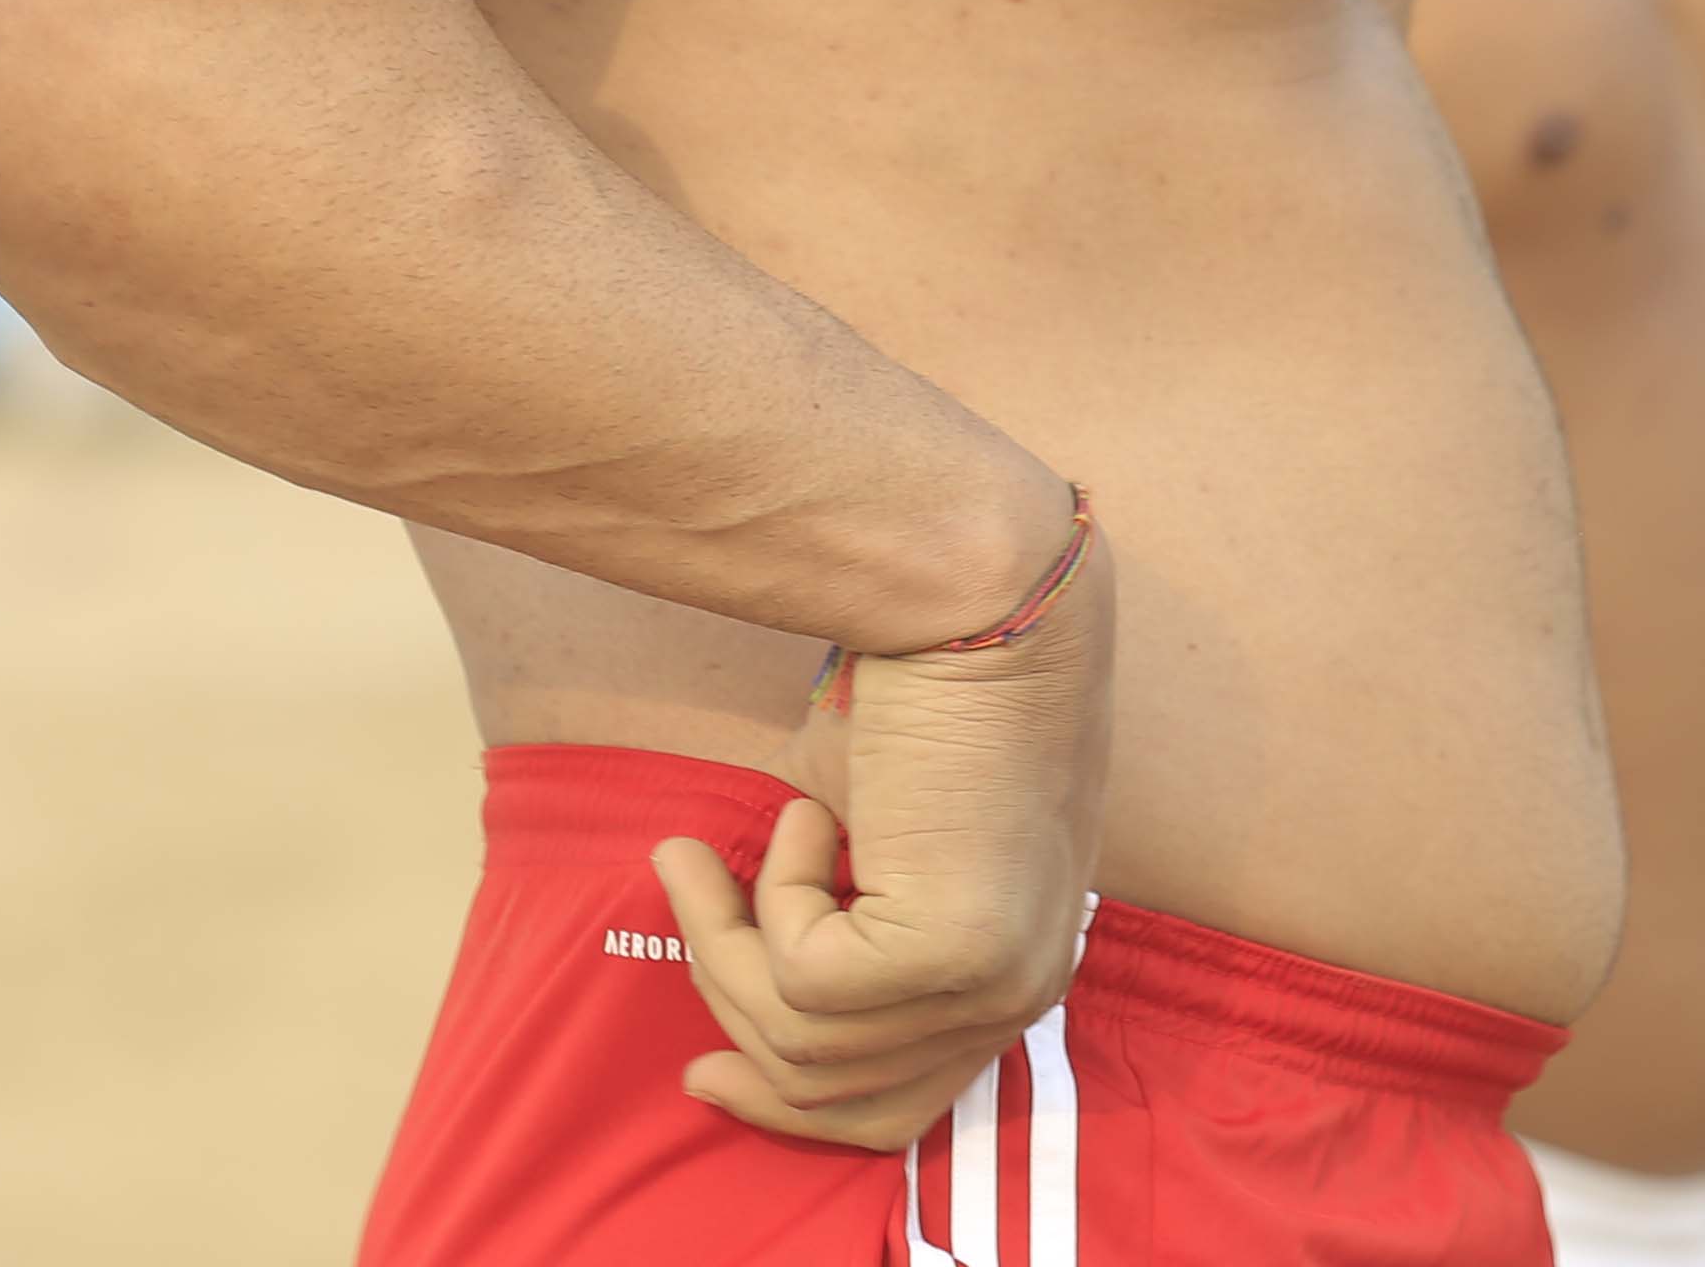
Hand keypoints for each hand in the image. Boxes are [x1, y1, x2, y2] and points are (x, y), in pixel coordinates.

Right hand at [655, 508, 1112, 1151]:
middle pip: (839, 1092)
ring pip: (808, 1041)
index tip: (705, 1074)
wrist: (973, 597)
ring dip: (732, 936)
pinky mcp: (953, 951)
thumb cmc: (915, 693)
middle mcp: (1021, 995)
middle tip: (683, 887)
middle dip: (732, 1003)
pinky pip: (807, 978)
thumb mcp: (858, 842)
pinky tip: (809, 811)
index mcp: (1015, 975)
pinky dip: (776, 895)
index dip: (791, 1105)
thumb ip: (820, 927)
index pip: (898, 1107)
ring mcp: (994, 981)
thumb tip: (729, 974)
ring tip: (710, 846)